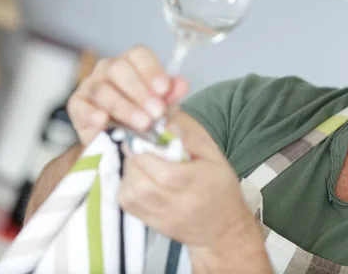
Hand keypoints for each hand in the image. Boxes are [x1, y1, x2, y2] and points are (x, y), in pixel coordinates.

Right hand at [66, 45, 189, 145]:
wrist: (124, 141)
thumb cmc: (145, 116)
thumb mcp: (164, 106)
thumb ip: (172, 95)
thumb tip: (182, 84)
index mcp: (131, 63)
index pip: (138, 55)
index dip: (151, 70)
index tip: (164, 90)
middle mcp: (108, 69)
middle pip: (119, 69)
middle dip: (140, 92)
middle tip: (156, 112)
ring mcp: (90, 86)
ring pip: (103, 90)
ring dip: (124, 107)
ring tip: (142, 123)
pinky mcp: (77, 106)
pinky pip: (81, 106)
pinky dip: (92, 113)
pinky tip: (104, 121)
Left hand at [118, 112, 271, 272]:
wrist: (222, 229)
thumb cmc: (220, 187)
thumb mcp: (213, 155)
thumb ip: (189, 136)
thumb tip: (165, 119)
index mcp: (184, 180)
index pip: (147, 157)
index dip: (144, 142)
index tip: (148, 134)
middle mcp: (166, 200)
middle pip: (134, 171)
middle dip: (136, 155)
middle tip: (146, 148)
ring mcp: (154, 214)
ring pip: (126, 186)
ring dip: (132, 171)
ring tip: (146, 164)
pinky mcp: (146, 223)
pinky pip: (125, 199)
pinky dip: (129, 186)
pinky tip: (143, 180)